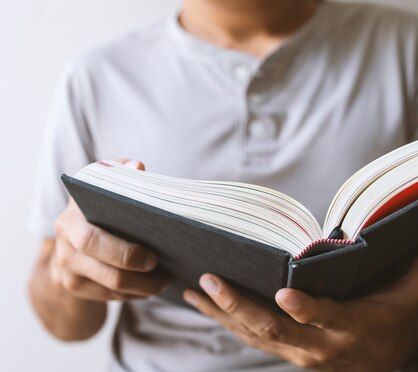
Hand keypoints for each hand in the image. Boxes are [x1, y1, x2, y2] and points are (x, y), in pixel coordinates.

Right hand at [51, 159, 166, 301]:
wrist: (67, 236)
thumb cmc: (93, 206)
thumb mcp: (99, 185)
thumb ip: (116, 173)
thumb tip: (137, 167)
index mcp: (70, 221)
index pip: (91, 241)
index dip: (124, 253)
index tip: (152, 256)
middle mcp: (64, 249)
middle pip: (108, 274)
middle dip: (140, 277)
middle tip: (164, 274)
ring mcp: (68, 273)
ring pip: (112, 291)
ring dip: (143, 288)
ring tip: (163, 280)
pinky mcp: (75, 289)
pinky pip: (111, 298)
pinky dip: (134, 294)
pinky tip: (149, 286)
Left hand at [183, 259, 417, 370]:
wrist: (392, 357)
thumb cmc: (397, 314)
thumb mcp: (407, 290)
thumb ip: (402, 265)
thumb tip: (398, 221)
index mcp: (355, 327)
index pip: (328, 318)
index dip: (307, 309)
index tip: (285, 293)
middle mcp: (323, 348)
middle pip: (275, 329)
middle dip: (238, 305)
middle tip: (210, 280)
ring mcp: (301, 355)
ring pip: (255, 336)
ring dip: (222, 314)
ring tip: (193, 291)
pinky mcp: (287, 355)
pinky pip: (253, 339)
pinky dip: (226, 321)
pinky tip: (204, 305)